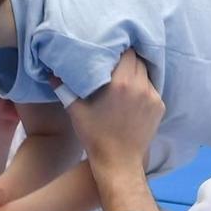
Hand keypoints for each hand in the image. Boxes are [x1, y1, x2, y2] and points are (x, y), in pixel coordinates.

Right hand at [66, 51, 163, 173]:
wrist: (119, 161)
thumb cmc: (95, 136)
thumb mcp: (75, 110)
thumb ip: (64, 87)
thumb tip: (51, 72)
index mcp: (120, 82)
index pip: (127, 52)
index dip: (119, 49)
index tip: (110, 51)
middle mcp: (139, 86)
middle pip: (138, 60)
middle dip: (127, 60)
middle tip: (115, 64)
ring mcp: (152, 96)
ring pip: (146, 73)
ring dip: (136, 73)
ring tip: (124, 80)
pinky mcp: (159, 106)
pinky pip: (152, 88)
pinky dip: (143, 88)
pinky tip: (132, 96)